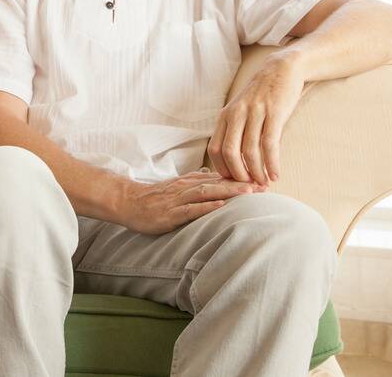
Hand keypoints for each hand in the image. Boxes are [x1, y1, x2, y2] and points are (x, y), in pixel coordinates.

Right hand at [117, 170, 265, 234]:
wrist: (127, 202)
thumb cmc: (152, 198)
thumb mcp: (176, 187)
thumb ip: (194, 182)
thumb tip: (213, 177)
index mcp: (189, 182)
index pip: (219, 177)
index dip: (241, 178)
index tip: (261, 179)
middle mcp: (186, 187)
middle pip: (218, 182)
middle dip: (242, 183)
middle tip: (264, 184)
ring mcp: (178, 200)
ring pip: (207, 192)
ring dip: (229, 191)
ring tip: (249, 191)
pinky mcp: (170, 214)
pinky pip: (191, 209)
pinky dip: (207, 207)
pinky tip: (221, 206)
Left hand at [207, 52, 304, 184]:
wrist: (282, 69)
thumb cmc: (262, 95)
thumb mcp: (241, 110)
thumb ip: (236, 132)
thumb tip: (236, 164)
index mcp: (225, 116)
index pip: (215, 149)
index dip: (223, 169)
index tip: (233, 182)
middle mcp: (236, 114)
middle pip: (229, 153)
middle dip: (238, 175)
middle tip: (249, 188)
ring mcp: (255, 112)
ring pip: (250, 151)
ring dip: (257, 172)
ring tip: (264, 184)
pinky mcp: (274, 113)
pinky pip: (270, 144)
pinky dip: (272, 164)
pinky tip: (276, 175)